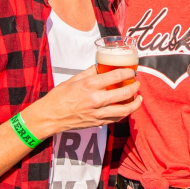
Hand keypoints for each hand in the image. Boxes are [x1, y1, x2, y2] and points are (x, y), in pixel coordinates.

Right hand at [24, 66, 140, 138]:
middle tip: (137, 83)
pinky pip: (117, 118)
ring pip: (124, 110)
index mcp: (90, 85)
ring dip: (135, 103)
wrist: (51, 116)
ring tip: (138, 97)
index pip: (116, 76)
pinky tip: (127, 108)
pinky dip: (125, 113)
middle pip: (124, 93)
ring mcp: (98, 113)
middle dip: (134, 87)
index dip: (128, 72)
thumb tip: (102, 65)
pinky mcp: (98, 122)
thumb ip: (91, 71)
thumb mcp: (74, 78)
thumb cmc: (60, 96)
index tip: (132, 70)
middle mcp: (96, 99)